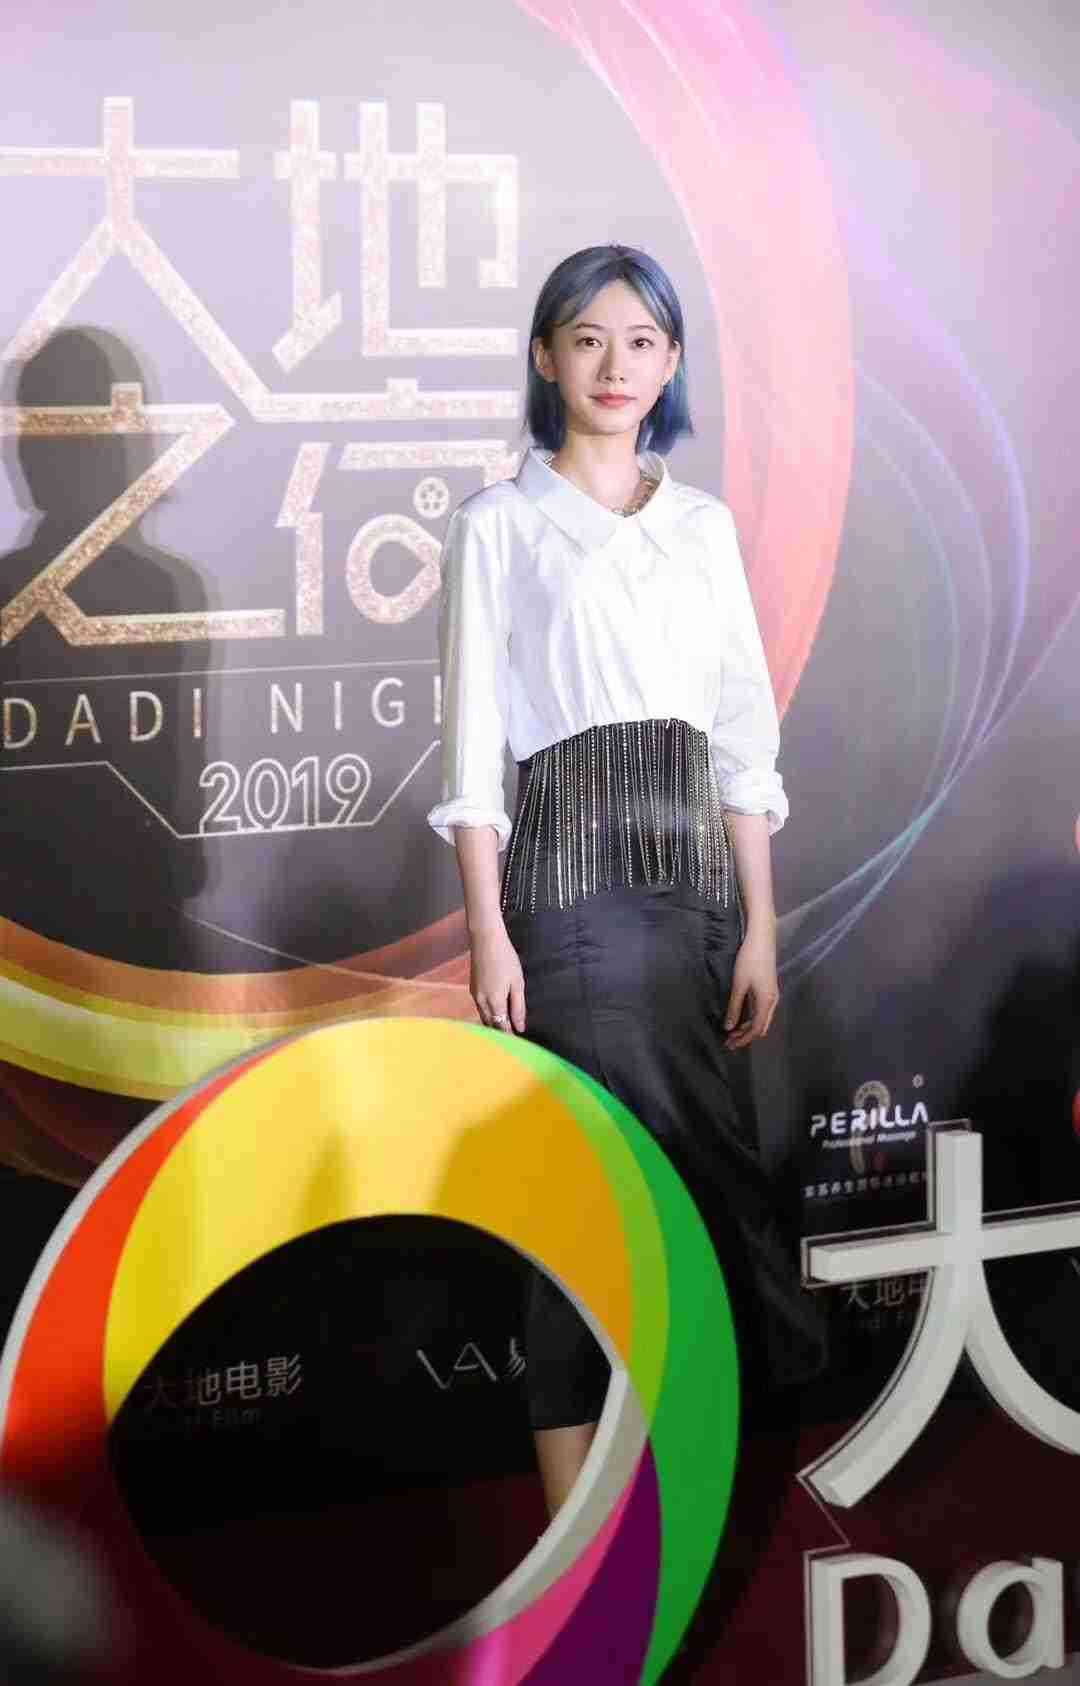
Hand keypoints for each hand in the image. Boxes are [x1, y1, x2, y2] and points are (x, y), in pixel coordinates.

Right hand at [469, 922, 526, 1033]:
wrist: (486, 939)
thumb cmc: (505, 959)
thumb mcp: (517, 983)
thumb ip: (518, 1007)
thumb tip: (520, 1026)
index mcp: (494, 1001)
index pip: (502, 1026)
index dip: (509, 1036)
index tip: (519, 1044)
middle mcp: (481, 1001)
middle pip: (491, 1024)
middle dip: (500, 1033)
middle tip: (513, 1040)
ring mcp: (475, 995)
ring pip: (484, 1017)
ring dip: (493, 1024)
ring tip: (506, 1028)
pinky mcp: (472, 988)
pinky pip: (480, 1008)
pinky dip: (488, 1014)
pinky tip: (496, 1013)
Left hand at [724, 926, 778, 1049]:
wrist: (762, 940)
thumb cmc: (749, 960)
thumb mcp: (739, 985)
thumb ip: (735, 1007)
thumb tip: (729, 1027)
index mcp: (767, 1002)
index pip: (756, 1029)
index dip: (743, 1039)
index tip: (729, 1045)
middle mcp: (772, 1001)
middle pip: (761, 1027)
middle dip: (746, 1037)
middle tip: (729, 1042)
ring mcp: (772, 996)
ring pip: (762, 1019)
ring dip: (748, 1028)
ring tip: (732, 1032)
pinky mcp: (769, 990)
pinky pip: (761, 1011)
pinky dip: (751, 1018)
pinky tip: (740, 1018)